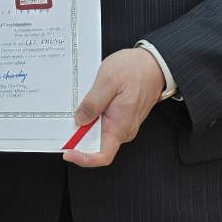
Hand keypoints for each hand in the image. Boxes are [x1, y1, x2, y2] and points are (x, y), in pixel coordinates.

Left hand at [63, 47, 164, 167]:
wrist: (155, 63)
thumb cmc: (136, 70)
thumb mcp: (108, 81)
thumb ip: (93, 103)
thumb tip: (80, 120)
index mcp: (120, 126)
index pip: (102, 156)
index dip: (83, 159)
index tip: (68, 152)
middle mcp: (123, 129)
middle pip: (96, 144)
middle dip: (79, 136)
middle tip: (66, 121)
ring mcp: (123, 123)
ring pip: (99, 132)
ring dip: (86, 123)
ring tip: (79, 104)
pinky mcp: (122, 115)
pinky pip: (104, 122)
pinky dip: (93, 115)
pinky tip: (88, 101)